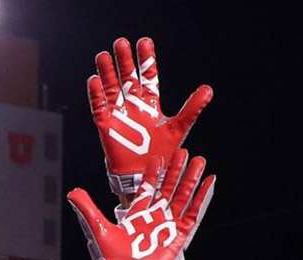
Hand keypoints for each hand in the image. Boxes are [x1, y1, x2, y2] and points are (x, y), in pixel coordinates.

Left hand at [67, 151, 214, 259]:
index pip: (147, 189)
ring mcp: (168, 225)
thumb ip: (87, 209)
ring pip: (182, 196)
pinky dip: (201, 197)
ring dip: (191, 179)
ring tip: (199, 160)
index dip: (152, 174)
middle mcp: (154, 218)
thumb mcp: (98, 229)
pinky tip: (208, 181)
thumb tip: (72, 191)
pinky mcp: (179, 235)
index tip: (157, 158)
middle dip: (176, 171)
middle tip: (183, 151)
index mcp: (136, 215)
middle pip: (168, 188)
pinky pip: (193, 212)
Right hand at [88, 37, 211, 199]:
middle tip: (121, 43)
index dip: (146, 60)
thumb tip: (208, 89)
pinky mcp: (106, 126)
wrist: (145, 175)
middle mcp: (134, 105)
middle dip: (125, 61)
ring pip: (111, 88)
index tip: (144, 42)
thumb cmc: (162, 153)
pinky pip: (99, 107)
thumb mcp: (179, 127)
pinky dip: (96, 94)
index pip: (148, 76)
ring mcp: (119, 114)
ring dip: (107, 72)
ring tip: (104, 56)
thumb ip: (192, 108)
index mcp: (151, 103)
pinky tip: (94, 80)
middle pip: (127, 78)